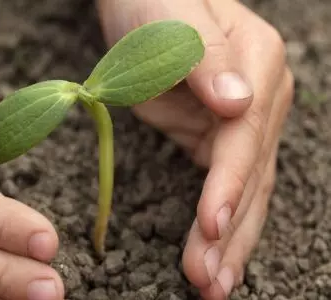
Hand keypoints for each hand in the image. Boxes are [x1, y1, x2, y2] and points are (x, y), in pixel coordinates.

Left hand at [97, 0, 293, 297]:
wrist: (143, 0)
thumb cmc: (155, 2)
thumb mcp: (175, 19)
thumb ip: (205, 59)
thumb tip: (238, 103)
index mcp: (256, 65)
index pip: (244, 136)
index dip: (229, 184)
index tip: (211, 227)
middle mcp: (258, 99)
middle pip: (251, 174)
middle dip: (231, 231)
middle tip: (209, 281)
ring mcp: (240, 122)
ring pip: (244, 191)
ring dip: (229, 242)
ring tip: (212, 286)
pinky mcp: (214, 137)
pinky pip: (224, 187)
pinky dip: (218, 225)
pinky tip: (214, 256)